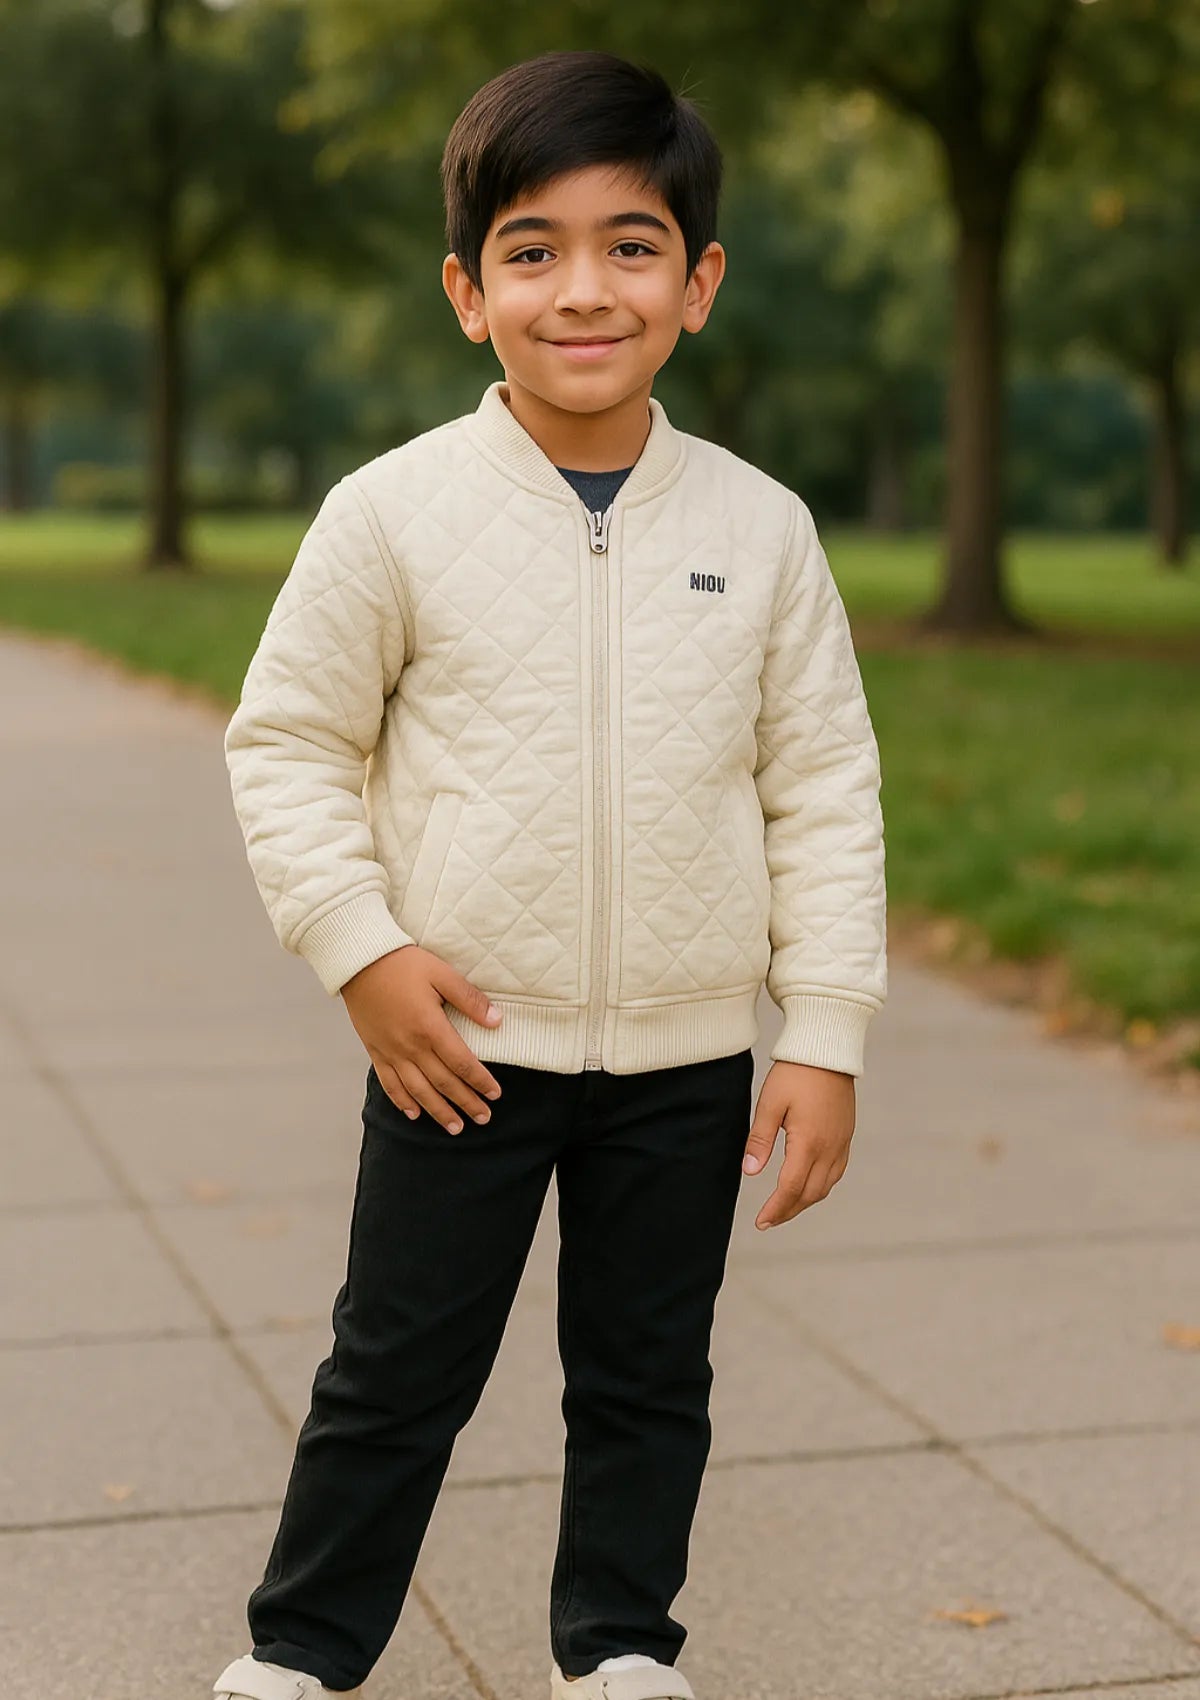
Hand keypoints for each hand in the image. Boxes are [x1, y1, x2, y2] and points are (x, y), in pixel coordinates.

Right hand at [340, 945, 503, 1133]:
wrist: (359, 961)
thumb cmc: (403, 963)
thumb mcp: (442, 974)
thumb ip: (470, 1000)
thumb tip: (497, 1021)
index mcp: (430, 1027)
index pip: (462, 1063)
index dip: (480, 1081)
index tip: (495, 1094)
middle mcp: (410, 1046)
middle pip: (443, 1083)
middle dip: (466, 1103)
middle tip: (484, 1118)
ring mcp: (390, 1052)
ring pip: (418, 1091)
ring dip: (438, 1111)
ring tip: (455, 1128)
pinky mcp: (375, 1051)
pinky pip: (389, 1083)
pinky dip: (402, 1102)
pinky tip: (414, 1114)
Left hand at [742, 1060, 855, 1229]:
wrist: (828, 1049)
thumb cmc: (795, 1073)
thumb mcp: (769, 1104)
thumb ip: (760, 1141)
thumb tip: (749, 1172)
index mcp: (809, 1143)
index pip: (790, 1188)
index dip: (775, 1209)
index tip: (760, 1222)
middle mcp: (830, 1148)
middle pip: (810, 1193)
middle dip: (789, 1211)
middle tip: (769, 1220)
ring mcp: (842, 1142)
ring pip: (826, 1186)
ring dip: (805, 1201)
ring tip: (785, 1207)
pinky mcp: (846, 1135)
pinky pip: (836, 1172)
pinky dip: (820, 1186)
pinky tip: (808, 1185)